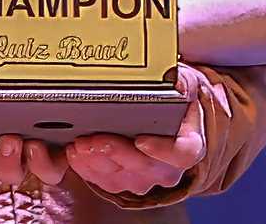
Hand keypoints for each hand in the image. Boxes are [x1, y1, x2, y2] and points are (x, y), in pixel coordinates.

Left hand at [60, 64, 212, 197]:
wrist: (171, 121)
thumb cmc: (177, 103)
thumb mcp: (186, 85)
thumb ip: (182, 83)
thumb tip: (177, 83)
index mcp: (189, 146)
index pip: (181, 154)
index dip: (161, 149)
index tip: (140, 139)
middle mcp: (168, 168)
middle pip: (143, 167)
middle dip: (115, 152)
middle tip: (94, 138)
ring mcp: (146, 178)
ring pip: (120, 177)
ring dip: (96, 161)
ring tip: (80, 143)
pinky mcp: (125, 182)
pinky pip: (104, 181)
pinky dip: (87, 168)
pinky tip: (76, 153)